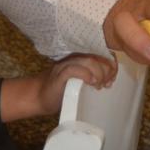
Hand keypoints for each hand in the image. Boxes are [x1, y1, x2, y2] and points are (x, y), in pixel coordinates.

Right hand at [0, 53, 117, 121]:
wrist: (37, 96)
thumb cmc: (61, 90)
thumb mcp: (80, 81)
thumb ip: (93, 76)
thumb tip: (111, 79)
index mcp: (81, 58)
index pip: (101, 53)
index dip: (111, 64)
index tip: (113, 78)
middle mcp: (74, 58)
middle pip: (97, 56)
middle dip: (107, 69)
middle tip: (108, 83)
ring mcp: (66, 64)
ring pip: (88, 61)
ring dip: (98, 73)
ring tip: (100, 85)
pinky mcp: (59, 74)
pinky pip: (73, 69)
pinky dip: (85, 75)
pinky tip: (91, 82)